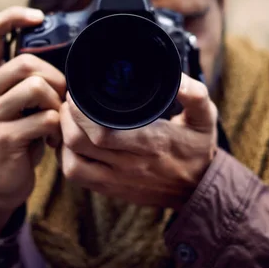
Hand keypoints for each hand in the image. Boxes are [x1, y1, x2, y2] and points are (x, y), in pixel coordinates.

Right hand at [0, 7, 65, 238]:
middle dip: (56, 79)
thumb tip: (70, 55)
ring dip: (57, 104)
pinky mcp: (2, 138)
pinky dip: (57, 129)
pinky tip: (52, 141)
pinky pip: (44, 119)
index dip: (14, 16)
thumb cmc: (16, 136)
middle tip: (62, 101)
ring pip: (36, 87)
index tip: (39, 17)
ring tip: (56, 121)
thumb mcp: (16, 104)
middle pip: (27, 62)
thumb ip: (29, 80)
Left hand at [59, 73, 217, 209]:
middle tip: (70, 101)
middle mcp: (131, 163)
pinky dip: (66, 157)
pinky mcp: (111, 189)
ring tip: (69, 120)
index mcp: (151, 142)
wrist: (198, 189)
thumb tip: (179, 78)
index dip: (81, 111)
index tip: (79, 94)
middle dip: (67, 117)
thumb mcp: (204, 118)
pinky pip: (77, 176)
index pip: (102, 131)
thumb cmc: (197, 148)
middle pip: (79, 142)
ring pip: (72, 161)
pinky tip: (72, 142)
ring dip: (63, 138)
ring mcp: (118, 179)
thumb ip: (195, 95)